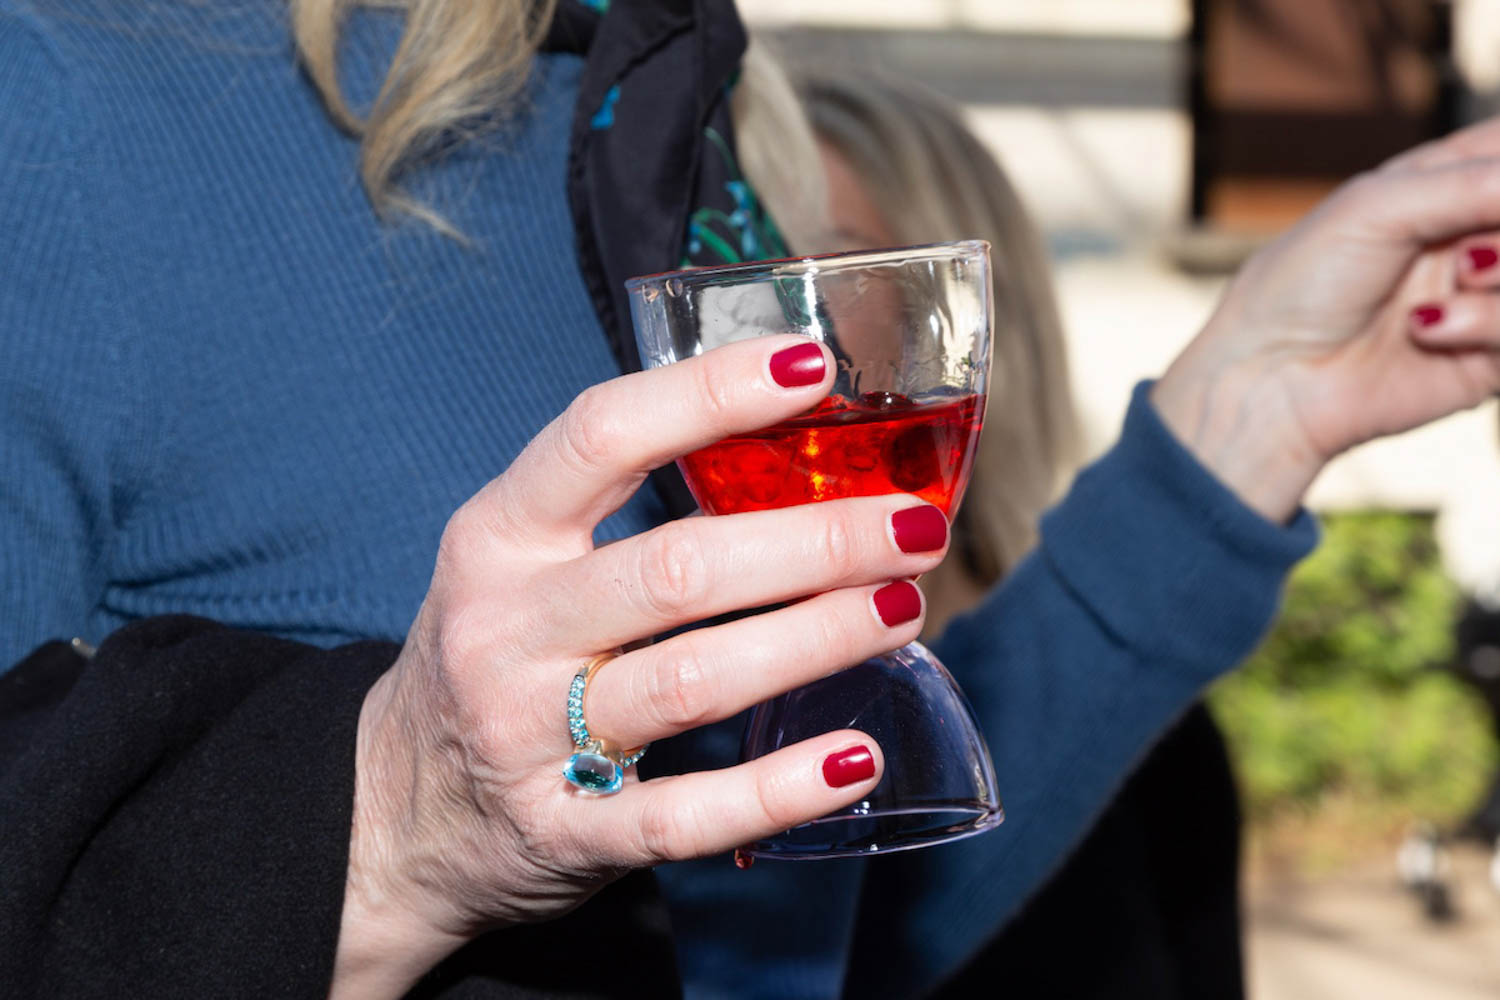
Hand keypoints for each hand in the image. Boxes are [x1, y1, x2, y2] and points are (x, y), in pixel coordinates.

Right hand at [329, 336, 948, 997]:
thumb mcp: (520, 562)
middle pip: (676, 567)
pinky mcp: (561, 834)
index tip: (812, 365)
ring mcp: (525, 735)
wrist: (394, 813)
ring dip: (815, 639)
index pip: (603, 435)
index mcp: (497, 536)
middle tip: (913, 527)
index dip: (709, 392)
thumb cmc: (494, 656)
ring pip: (692, 679)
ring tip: (903, 608)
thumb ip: (618, 510)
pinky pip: (683, 816)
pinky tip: (857, 758)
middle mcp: (504, 627)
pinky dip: (778, 790)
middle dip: (814, 540)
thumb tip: (790, 448)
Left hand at [1153, 119, 1499, 522]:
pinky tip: (1427, 328)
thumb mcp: (1374, 209)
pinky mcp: (1490, 360)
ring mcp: (1486, 296)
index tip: (1489, 196)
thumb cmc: (1299, 285)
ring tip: (1459, 279)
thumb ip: (1466, 183)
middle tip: (1470, 248)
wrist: (1270, 381)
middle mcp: (1473, 235)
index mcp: (1447, 182)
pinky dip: (1489, 324)